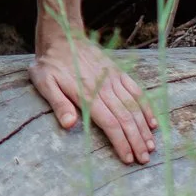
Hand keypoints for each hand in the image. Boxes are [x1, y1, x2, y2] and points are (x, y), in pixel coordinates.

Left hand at [31, 35, 156, 163]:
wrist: (62, 37)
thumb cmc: (49, 64)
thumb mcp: (44, 83)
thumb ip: (58, 104)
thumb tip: (70, 124)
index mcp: (87, 95)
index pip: (109, 123)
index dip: (120, 142)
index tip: (128, 158)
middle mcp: (104, 88)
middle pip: (125, 118)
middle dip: (136, 141)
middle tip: (144, 159)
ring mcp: (114, 79)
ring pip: (134, 107)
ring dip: (144, 128)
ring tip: (151, 147)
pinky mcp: (119, 72)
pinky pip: (137, 91)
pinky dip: (146, 107)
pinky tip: (152, 122)